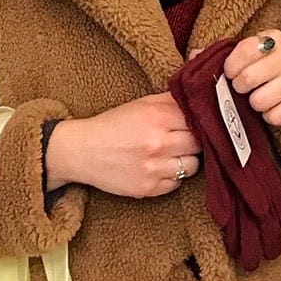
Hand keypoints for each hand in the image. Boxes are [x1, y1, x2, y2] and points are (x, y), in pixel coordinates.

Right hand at [44, 93, 200, 198]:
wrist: (82, 151)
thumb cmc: (112, 124)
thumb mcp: (141, 103)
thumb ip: (171, 99)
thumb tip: (197, 92)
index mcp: (157, 117)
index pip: (197, 119)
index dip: (197, 121)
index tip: (194, 123)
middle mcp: (158, 143)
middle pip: (199, 144)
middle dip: (194, 141)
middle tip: (184, 139)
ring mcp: (154, 168)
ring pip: (192, 166)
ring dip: (185, 160)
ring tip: (172, 154)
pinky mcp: (149, 189)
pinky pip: (176, 184)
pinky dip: (172, 177)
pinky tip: (160, 167)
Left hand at [224, 30, 280, 126]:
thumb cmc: (274, 66)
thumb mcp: (259, 51)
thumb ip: (238, 54)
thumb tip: (209, 65)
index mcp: (274, 38)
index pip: (244, 51)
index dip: (231, 67)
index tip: (231, 73)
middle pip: (248, 77)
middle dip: (240, 87)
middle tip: (245, 88)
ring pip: (259, 101)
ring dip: (256, 103)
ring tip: (262, 96)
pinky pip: (274, 117)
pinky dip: (270, 116)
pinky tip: (274, 106)